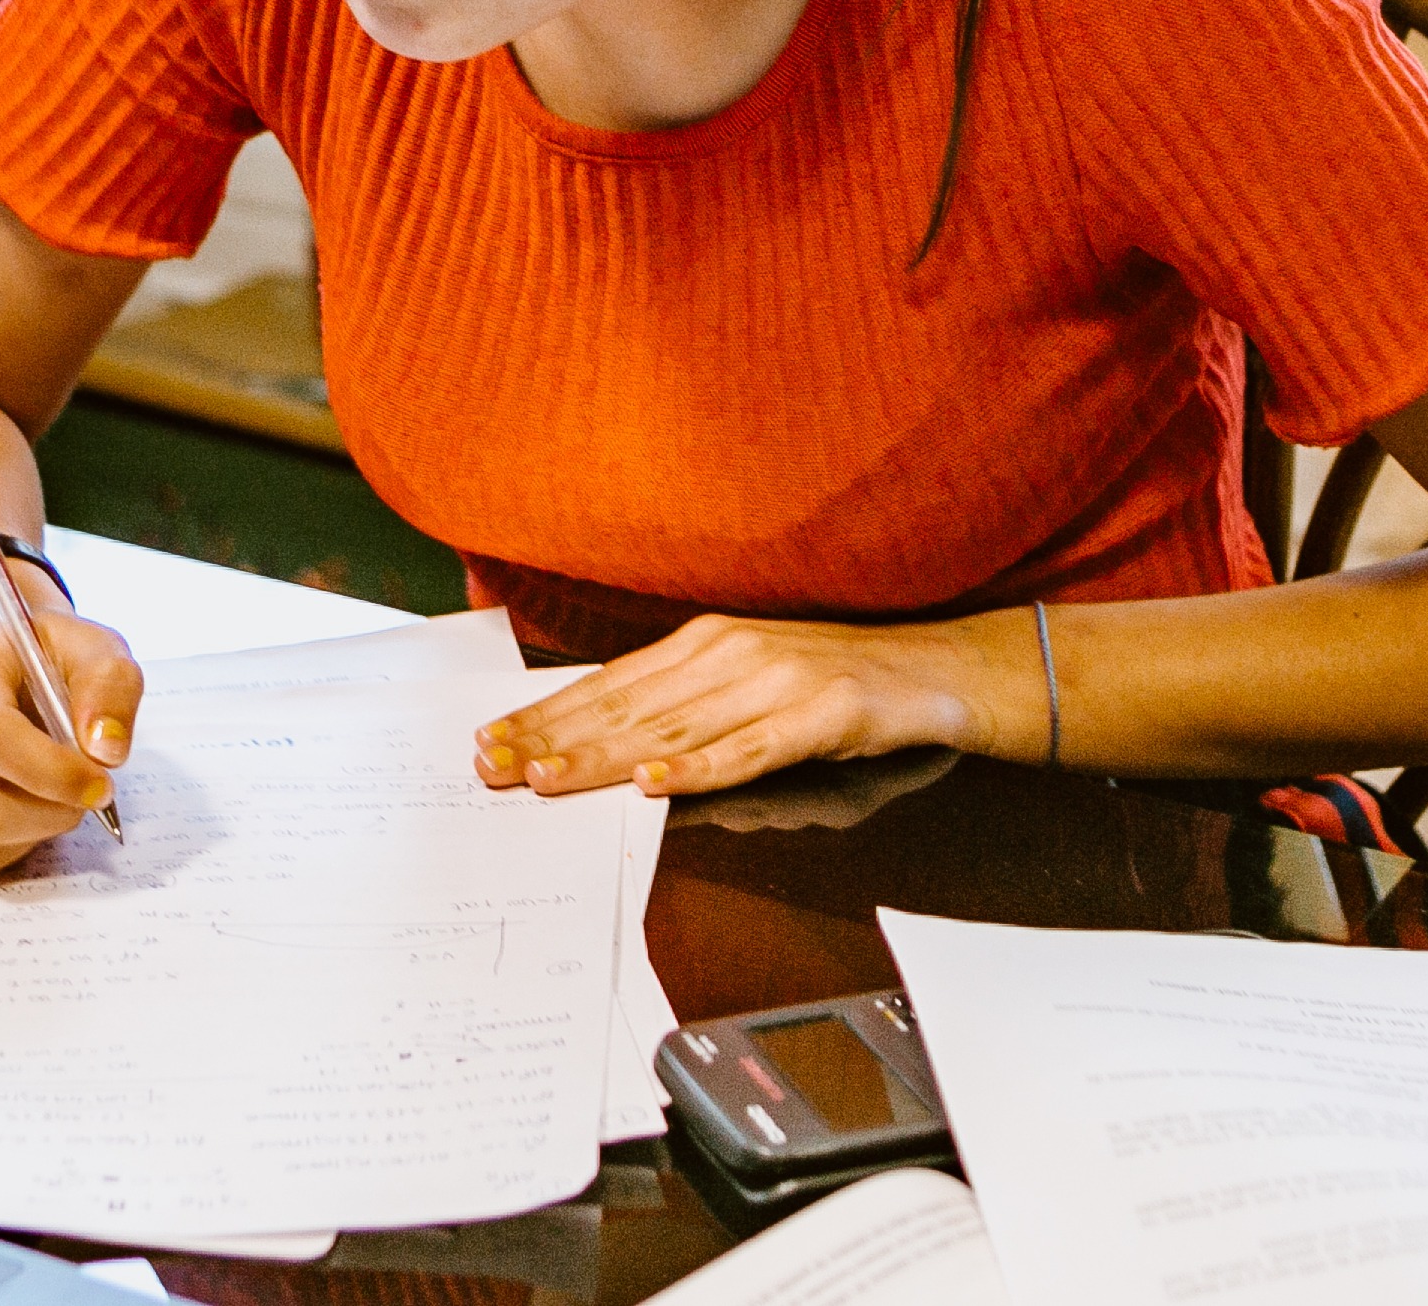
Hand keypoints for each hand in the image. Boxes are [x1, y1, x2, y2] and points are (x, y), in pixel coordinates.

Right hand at [0, 604, 144, 879]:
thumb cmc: (48, 661)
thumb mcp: (94, 650)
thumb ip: (110, 687)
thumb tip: (104, 753)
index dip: (51, 773)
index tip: (100, 786)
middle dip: (50, 814)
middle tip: (86, 795)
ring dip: (33, 832)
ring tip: (52, 795)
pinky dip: (9, 847)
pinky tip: (22, 806)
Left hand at [474, 613, 1021, 797]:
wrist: (933, 672)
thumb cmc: (836, 681)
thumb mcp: (748, 678)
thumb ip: (684, 701)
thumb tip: (602, 734)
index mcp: (707, 642)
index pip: (610, 683)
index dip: (549, 713)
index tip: (495, 738)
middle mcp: (732, 654)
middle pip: (627, 706)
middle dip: (552, 738)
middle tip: (493, 766)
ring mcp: (777, 682)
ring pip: (673, 730)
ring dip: (604, 757)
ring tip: (547, 777)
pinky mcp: (822, 715)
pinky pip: (749, 751)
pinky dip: (698, 769)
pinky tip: (654, 784)